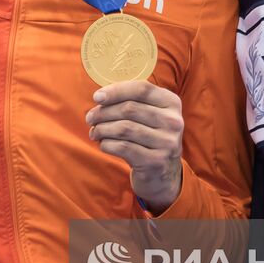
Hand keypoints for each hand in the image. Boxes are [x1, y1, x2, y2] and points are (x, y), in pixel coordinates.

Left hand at [86, 81, 183, 213]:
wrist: (163, 174)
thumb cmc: (148, 138)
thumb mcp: (149, 115)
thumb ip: (132, 100)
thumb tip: (101, 97)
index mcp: (172, 103)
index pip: (142, 88)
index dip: (116, 91)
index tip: (97, 97)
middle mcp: (173, 121)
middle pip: (129, 108)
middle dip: (103, 112)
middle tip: (90, 118)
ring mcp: (167, 142)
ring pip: (124, 128)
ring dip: (102, 129)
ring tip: (94, 132)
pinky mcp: (156, 161)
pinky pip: (123, 147)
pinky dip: (107, 144)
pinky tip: (103, 144)